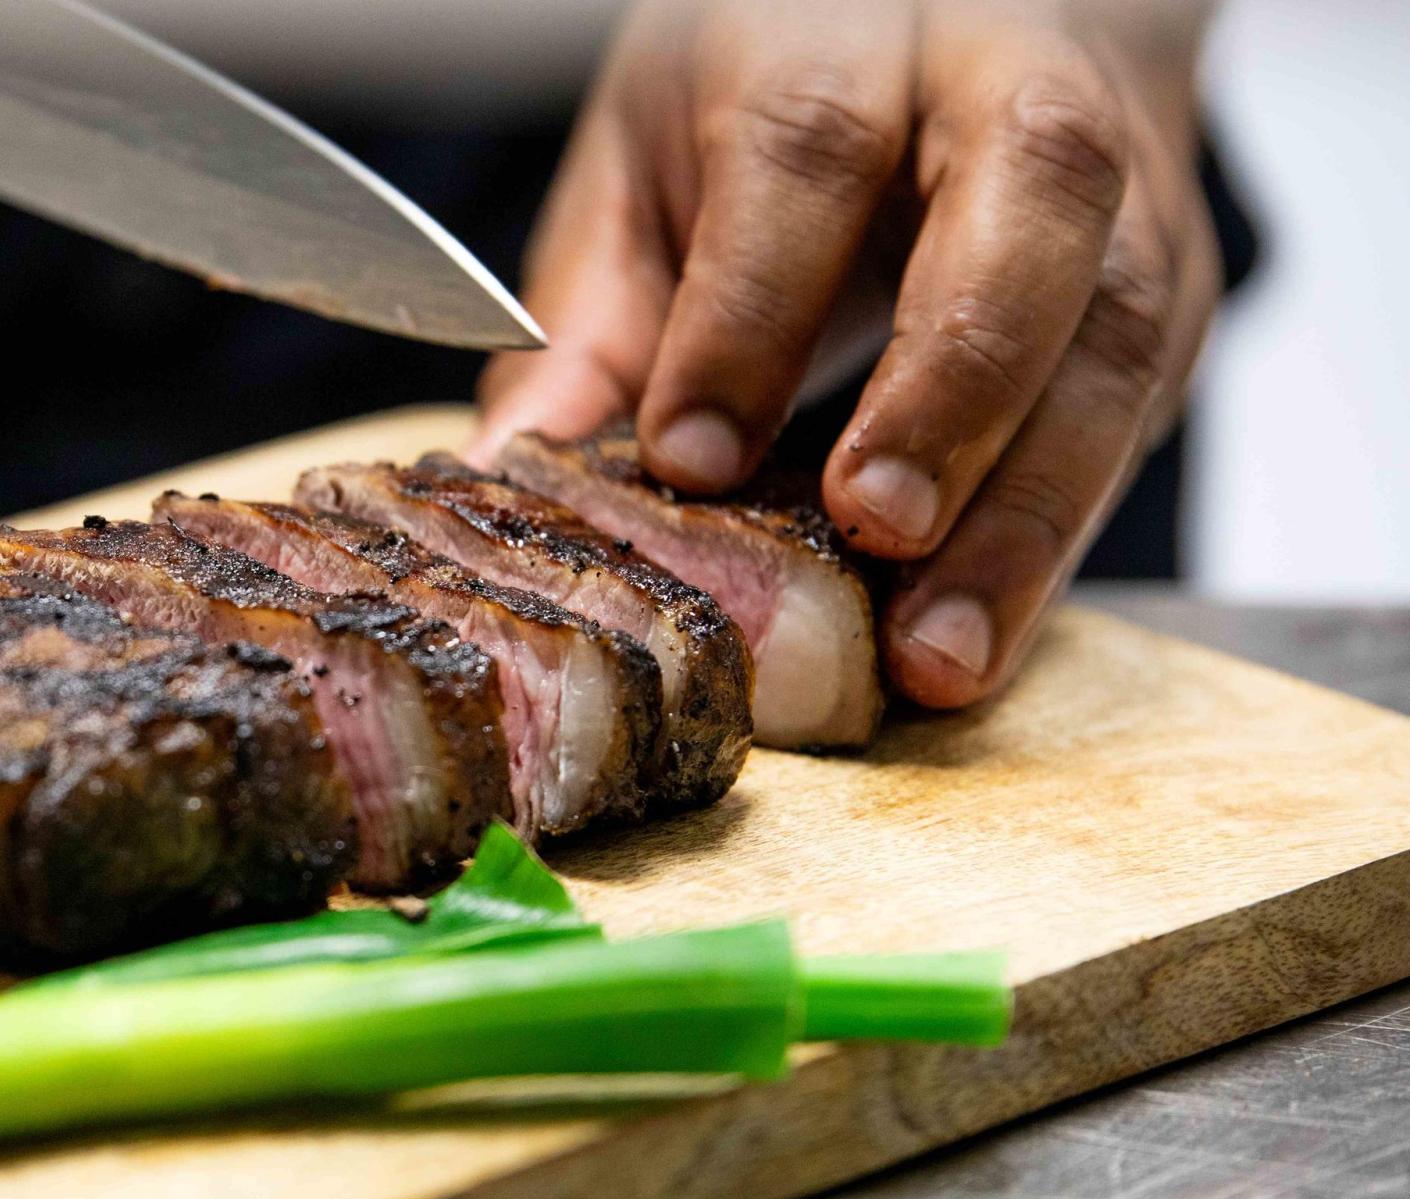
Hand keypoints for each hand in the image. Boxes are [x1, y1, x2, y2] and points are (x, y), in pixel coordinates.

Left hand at [472, 0, 1221, 707]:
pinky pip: (1145, 405)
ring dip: (1030, 510)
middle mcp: (1008, 82)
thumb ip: (593, 315)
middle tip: (876, 530)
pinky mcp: (1176, 281)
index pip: (811, 151)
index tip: (692, 456)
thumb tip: (508, 470)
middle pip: (1026, 207)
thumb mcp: (651, 164)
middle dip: (950, 384)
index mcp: (844, 32)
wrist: (972, 18)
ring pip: (1118, 326)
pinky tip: (990, 627)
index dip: (752, 308)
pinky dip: (1063, 533)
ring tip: (939, 649)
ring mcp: (1123, 182)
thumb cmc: (787, 96)